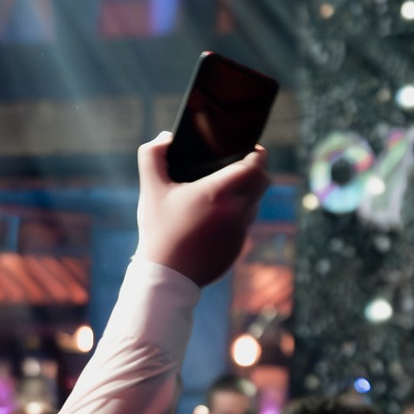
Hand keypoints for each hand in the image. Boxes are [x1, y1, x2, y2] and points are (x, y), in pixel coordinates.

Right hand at [135, 135, 269, 286]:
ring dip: (246, 194)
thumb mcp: (150, 189)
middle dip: (255, 172)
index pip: (257, 167)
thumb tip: (167, 137)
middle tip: (237, 166)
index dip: (257, 155)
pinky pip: (245, 223)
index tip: (248, 149)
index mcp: (219, 193)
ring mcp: (240, 231)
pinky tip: (215, 217)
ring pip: (255, 203)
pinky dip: (237, 216)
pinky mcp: (238, 247)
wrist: (167, 277)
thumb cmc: (160, 231)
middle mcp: (236, 211)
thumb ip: (153, 156)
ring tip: (223, 191)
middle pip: (262, 183)